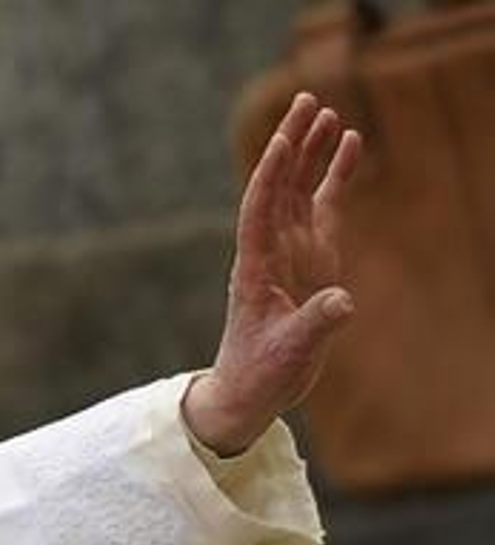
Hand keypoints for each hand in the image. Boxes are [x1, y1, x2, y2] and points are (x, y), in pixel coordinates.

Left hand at [184, 92, 362, 455]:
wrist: (251, 389)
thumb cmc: (261, 373)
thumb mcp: (289, 353)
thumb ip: (316, 326)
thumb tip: (343, 302)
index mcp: (255, 268)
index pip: (259, 211)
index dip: (269, 177)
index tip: (281, 141)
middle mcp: (270, 250)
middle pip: (277, 187)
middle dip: (291, 145)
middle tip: (305, 101)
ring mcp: (290, 250)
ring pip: (299, 190)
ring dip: (310, 152)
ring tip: (326, 113)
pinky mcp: (310, 258)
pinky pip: (322, 208)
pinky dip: (334, 177)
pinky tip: (349, 145)